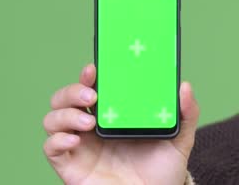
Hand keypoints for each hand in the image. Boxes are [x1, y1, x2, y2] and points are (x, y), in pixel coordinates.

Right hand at [43, 64, 199, 184]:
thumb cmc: (163, 169)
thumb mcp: (180, 138)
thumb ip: (187, 112)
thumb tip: (185, 86)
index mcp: (114, 113)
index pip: (93, 86)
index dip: (89, 75)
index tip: (95, 68)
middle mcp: (92, 126)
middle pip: (66, 98)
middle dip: (72, 91)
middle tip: (93, 96)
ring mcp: (80, 145)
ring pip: (53, 118)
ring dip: (65, 114)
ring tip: (89, 122)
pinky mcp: (71, 166)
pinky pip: (51, 148)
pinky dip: (57, 139)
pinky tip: (75, 140)